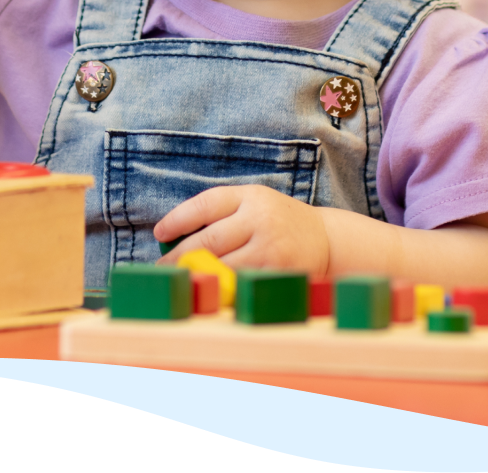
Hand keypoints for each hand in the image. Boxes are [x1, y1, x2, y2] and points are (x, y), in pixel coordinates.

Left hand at [152, 186, 332, 277]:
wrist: (327, 240)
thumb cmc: (279, 222)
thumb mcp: (254, 203)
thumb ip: (221, 214)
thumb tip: (173, 236)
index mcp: (250, 196)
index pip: (205, 204)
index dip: (177, 219)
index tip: (160, 234)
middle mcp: (260, 219)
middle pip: (208, 239)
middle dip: (180, 256)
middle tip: (162, 268)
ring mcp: (270, 248)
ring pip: (222, 265)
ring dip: (197, 275)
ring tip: (181, 280)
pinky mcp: (277, 274)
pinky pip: (240, 284)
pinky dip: (221, 289)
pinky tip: (209, 292)